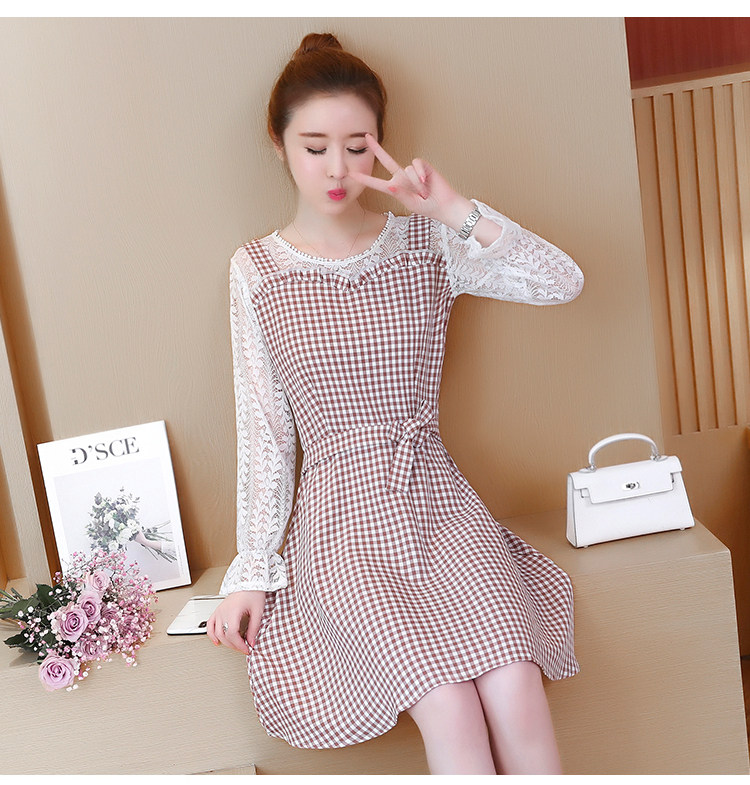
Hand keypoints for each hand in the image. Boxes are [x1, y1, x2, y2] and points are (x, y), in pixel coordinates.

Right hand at [206, 590, 265, 653]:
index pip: (232, 634)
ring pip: (216, 632)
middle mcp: (223, 611)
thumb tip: (251, 642)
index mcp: (233, 611)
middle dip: (234, 645)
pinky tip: (217, 641)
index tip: (247, 649)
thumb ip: (254, 628)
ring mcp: (219, 611)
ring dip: (225, 642)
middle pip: (224, 635)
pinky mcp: (218, 611)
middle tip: (244, 648)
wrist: (249, 581)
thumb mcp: (258, 611)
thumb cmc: (253, 592)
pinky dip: (211, 635)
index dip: (239, 644)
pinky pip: (209, 625)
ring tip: (235, 645)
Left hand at [349, 133, 474, 228]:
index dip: (365, 179)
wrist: (444, 204)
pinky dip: (421, 174)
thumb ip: (401, 194)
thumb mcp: (411, 203)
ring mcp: (412, 171)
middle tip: (366, 136)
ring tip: (424, 193)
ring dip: (416, 184)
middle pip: (386, 160)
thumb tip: (392, 185)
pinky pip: (416, 165)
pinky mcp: (423, 166)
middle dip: (376, 148)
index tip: (351, 175)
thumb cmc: (427, 207)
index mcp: (395, 188)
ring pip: (407, 171)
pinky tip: (426, 181)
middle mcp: (401, 177)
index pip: (377, 183)